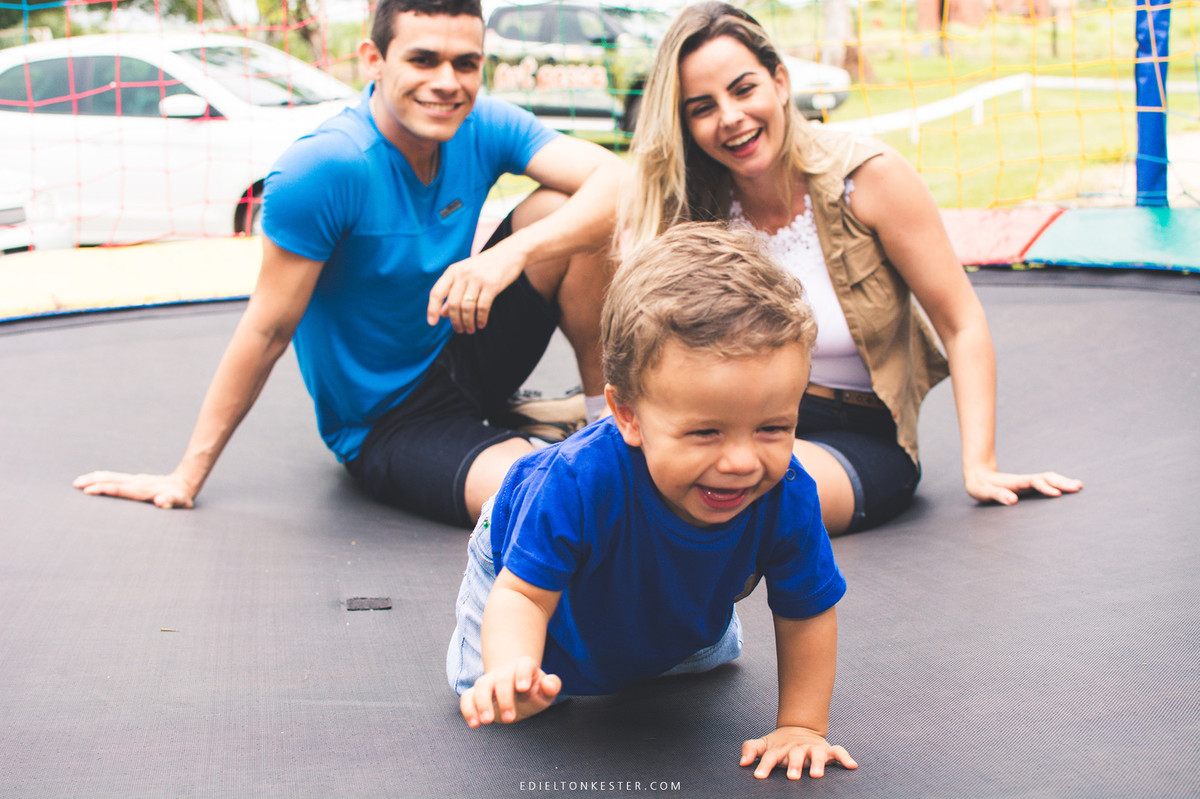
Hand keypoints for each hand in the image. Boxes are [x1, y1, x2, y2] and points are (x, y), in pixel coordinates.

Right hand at [72, 470, 194, 508]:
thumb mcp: (180, 501)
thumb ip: (171, 501)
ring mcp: (135, 480)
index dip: (105, 489)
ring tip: (78, 481)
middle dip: (94, 482)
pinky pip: (115, 477)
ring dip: (95, 478)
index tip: (89, 491)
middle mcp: (137, 483)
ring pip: (112, 477)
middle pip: (113, 480)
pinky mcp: (135, 480)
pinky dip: (103, 477)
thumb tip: (161, 501)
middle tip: (76, 484)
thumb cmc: (181, 497)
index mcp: (144, 490)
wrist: (184, 483)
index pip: (121, 489)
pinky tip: (94, 478)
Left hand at [426, 243, 524, 333]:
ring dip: (467, 323)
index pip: (437, 292)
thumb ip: (452, 293)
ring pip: (467, 307)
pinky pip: (482, 307)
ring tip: (470, 330)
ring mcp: (477, 279)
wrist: (509, 254)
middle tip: (460, 330)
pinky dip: (481, 319)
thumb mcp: (465, 276)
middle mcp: (463, 274)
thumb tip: (442, 314)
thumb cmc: (484, 267)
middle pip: (453, 304)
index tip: (432, 323)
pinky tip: (481, 324)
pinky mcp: (492, 284)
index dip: (432, 309)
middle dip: (455, 321)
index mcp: (453, 271)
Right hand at [460, 655, 561, 726]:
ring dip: (483, 703)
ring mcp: (489, 681)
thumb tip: (549, 683)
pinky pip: (467, 697)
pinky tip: (474, 724)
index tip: (523, 688)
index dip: (523, 674)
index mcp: (525, 667)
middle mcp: (505, 672)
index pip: (524, 664)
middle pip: (502, 678)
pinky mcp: (476, 694)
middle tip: (510, 718)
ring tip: (488, 721)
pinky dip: (468, 709)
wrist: (515, 693)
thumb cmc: (533, 692)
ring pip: (482, 685)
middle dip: (505, 697)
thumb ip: (551, 687)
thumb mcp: (545, 692)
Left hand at [740, 727, 856, 779]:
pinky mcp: (827, 749)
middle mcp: (797, 748)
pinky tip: (852, 765)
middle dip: (794, 765)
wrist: (800, 729)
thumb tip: (742, 762)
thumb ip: (751, 749)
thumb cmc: (780, 744)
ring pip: (817, 754)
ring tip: (817, 774)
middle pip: (796, 756)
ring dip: (818, 763)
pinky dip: (845, 757)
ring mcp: (813, 748)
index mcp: (781, 748)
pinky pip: (839, 751)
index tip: (759, 776)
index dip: (765, 765)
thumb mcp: (764, 744)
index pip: (771, 756)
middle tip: (792, 777)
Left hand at [964, 465, 1082, 505]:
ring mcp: (1027, 482)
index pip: (1033, 482)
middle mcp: (1024, 480)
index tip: (1057, 494)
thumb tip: (1013, 500)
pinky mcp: (1028, 486)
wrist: (978, 475)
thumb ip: (997, 495)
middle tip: (1078, 487)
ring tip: (1079, 486)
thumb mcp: (983, 492)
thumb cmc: (980, 486)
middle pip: (1046, 478)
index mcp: (1014, 482)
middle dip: (1061, 482)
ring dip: (1063, 482)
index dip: (1045, 487)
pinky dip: (1059, 484)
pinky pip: (1047, 483)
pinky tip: (1069, 488)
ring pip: (1048, 479)